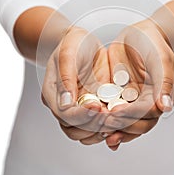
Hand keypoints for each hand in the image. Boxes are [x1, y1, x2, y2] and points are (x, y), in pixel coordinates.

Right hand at [41, 26, 110, 144]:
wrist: (84, 42)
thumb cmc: (73, 44)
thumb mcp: (68, 54)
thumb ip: (66, 77)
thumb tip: (66, 103)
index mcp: (53, 95)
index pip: (65, 114)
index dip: (81, 115)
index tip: (97, 106)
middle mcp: (65, 105)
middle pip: (74, 129)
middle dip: (93, 125)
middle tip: (110, 116)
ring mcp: (80, 107)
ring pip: (86, 132)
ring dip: (101, 130)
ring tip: (115, 121)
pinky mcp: (94, 106)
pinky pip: (100, 123)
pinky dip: (109, 125)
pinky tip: (120, 119)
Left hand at [103, 19, 173, 150]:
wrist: (139, 34)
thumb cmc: (154, 44)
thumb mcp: (161, 60)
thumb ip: (164, 83)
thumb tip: (165, 107)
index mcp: (158, 96)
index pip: (147, 113)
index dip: (132, 115)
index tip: (115, 112)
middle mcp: (145, 102)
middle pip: (135, 123)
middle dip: (120, 124)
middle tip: (103, 121)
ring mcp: (130, 100)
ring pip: (122, 120)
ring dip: (111, 126)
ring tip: (95, 128)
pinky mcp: (117, 95)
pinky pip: (110, 109)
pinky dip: (102, 116)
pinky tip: (91, 120)